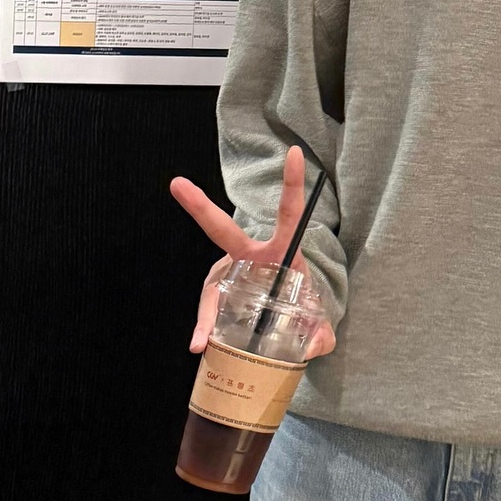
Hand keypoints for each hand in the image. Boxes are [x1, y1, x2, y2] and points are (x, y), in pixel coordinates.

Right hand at [170, 146, 336, 357]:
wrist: (283, 325)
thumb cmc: (300, 309)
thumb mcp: (318, 322)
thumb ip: (323, 335)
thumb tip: (315, 347)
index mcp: (282, 250)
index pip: (290, 211)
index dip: (292, 182)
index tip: (295, 152)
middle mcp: (249, 255)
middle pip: (223, 228)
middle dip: (199, 205)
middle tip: (177, 184)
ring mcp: (229, 273)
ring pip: (211, 286)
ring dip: (207, 313)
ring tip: (203, 341)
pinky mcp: (216, 295)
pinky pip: (208, 312)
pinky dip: (204, 330)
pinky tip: (200, 346)